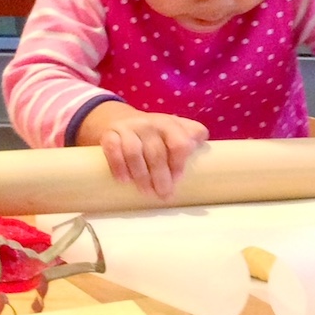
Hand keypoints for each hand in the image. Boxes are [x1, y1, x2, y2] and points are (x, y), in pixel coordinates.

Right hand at [79, 103, 208, 198]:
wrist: (119, 119)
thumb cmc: (154, 134)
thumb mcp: (174, 130)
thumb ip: (190, 137)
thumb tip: (205, 151)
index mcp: (170, 123)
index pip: (178, 142)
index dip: (179, 162)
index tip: (178, 179)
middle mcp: (149, 123)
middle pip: (156, 152)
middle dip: (161, 176)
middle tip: (164, 195)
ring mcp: (128, 128)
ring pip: (134, 152)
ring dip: (141, 175)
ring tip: (146, 192)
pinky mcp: (109, 134)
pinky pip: (112, 149)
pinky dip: (119, 166)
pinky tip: (124, 180)